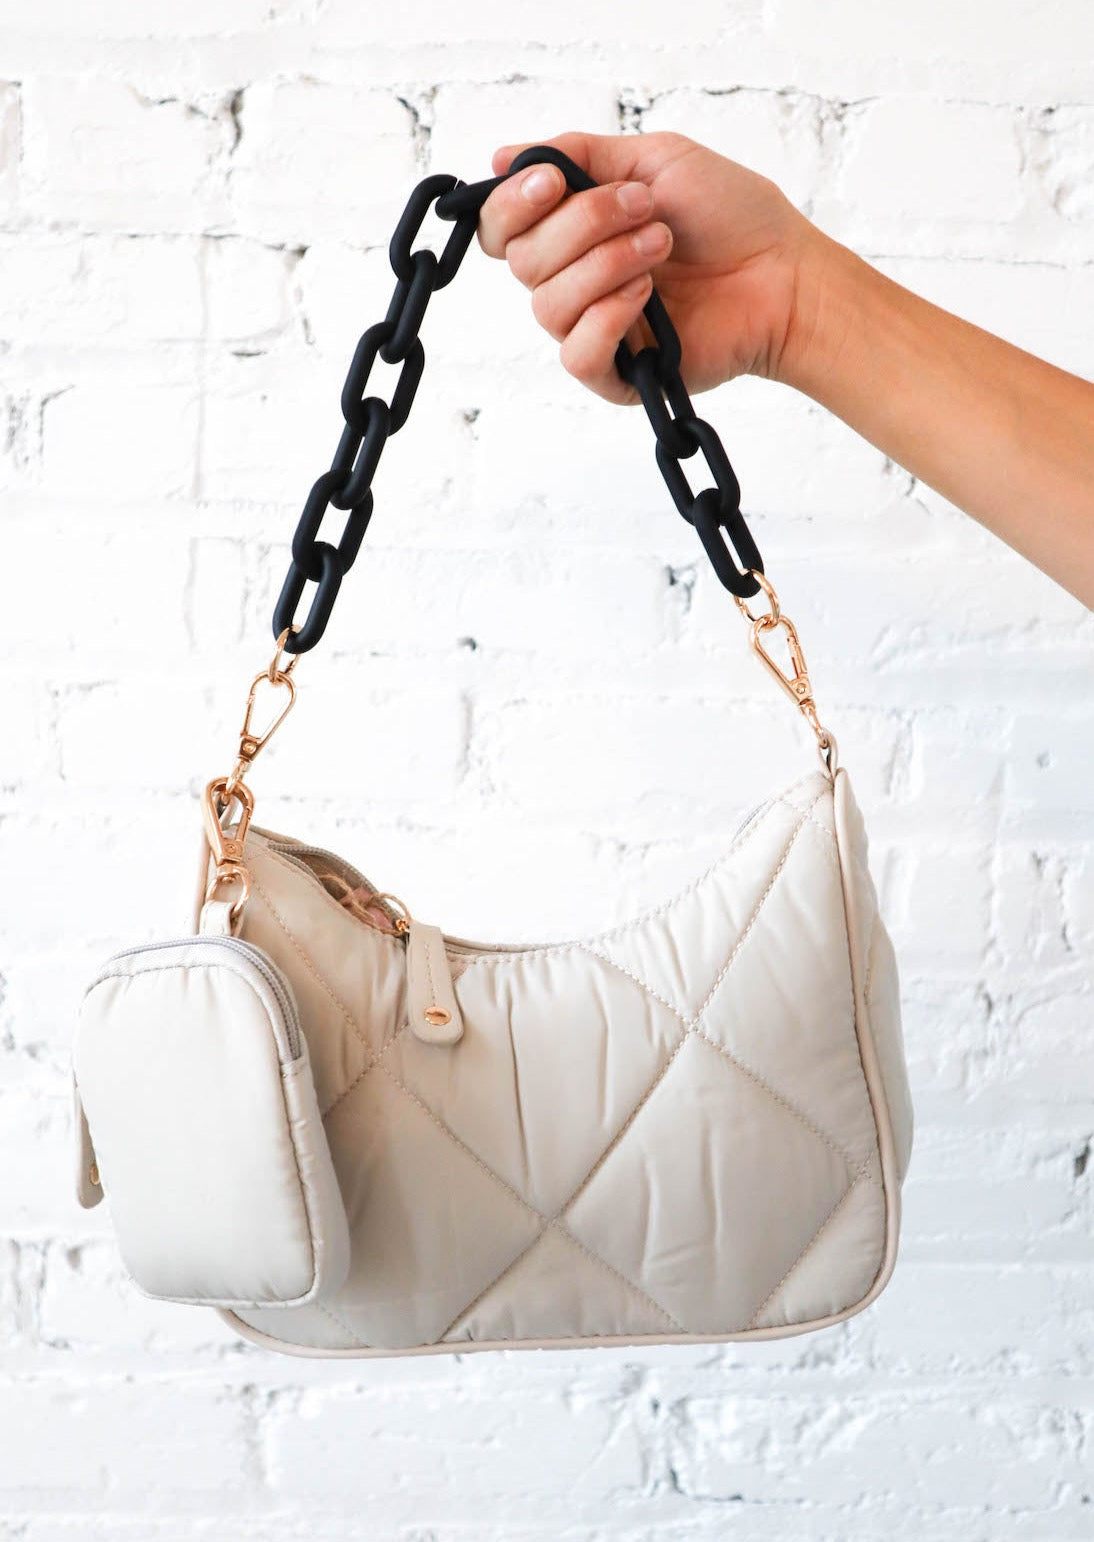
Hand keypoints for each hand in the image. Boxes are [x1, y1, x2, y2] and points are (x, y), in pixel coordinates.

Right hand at [476, 129, 821, 405]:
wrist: (783, 275)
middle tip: (645, 211)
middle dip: (582, 225)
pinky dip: (608, 317)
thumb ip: (578, 155)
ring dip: (607, 264)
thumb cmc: (732, 218)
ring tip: (662, 247)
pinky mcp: (617, 375)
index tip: (553, 182)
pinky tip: (649, 298)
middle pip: (523, 261)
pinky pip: (576, 354)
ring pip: (547, 305)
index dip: (513, 204)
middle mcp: (574, 282)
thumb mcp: (653, 160)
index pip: (503, 229)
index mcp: (573, 233)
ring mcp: (593, 329)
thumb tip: (504, 157)